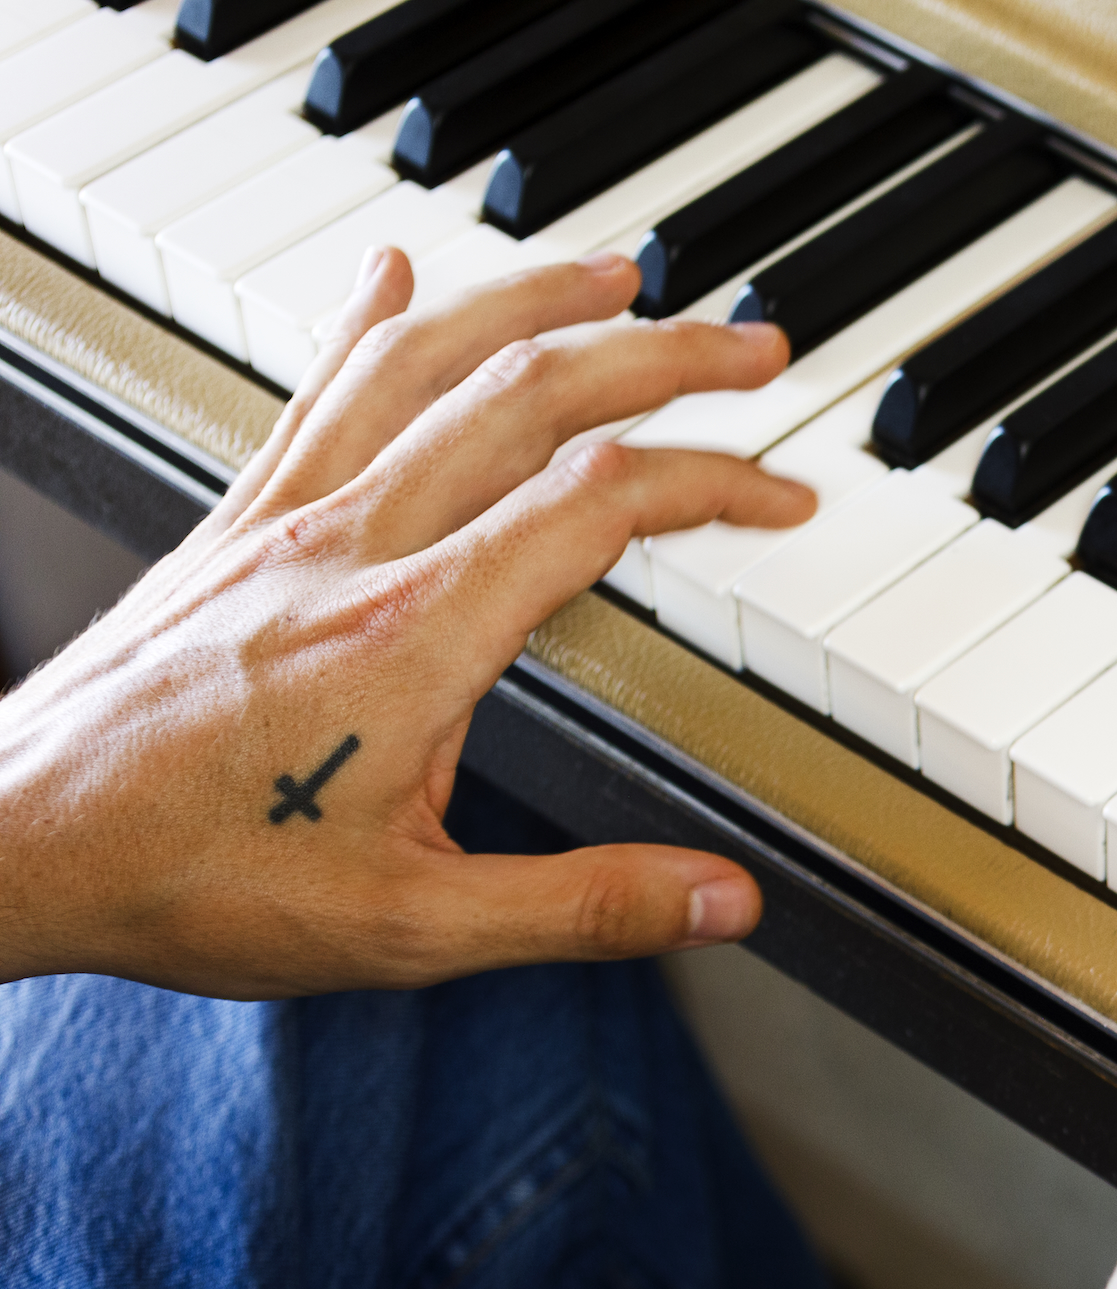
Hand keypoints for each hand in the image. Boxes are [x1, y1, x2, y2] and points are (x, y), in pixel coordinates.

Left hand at [0, 247, 815, 997]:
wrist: (14, 841)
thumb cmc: (191, 879)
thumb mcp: (415, 927)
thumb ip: (584, 907)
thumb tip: (721, 899)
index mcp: (415, 636)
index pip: (597, 504)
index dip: (713, 485)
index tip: (782, 499)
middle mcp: (353, 549)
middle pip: (528, 394)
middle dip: (662, 356)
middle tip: (750, 349)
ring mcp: (286, 524)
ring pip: (424, 362)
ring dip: (534, 305)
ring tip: (617, 280)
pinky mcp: (233, 528)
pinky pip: (316, 393)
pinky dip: (373, 323)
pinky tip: (396, 276)